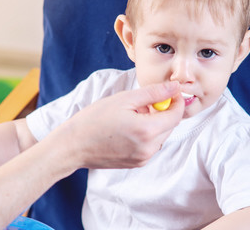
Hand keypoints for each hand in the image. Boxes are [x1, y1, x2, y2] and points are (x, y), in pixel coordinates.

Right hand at [55, 81, 184, 168]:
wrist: (73, 145)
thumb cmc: (94, 119)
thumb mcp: (124, 99)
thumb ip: (153, 93)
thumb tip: (175, 87)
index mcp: (147, 131)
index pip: (176, 115)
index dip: (176, 101)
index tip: (169, 92)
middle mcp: (148, 148)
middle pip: (170, 126)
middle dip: (163, 111)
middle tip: (144, 102)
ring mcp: (143, 159)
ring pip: (161, 136)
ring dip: (154, 123)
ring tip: (132, 116)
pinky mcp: (136, 164)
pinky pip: (150, 146)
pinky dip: (146, 135)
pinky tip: (128, 128)